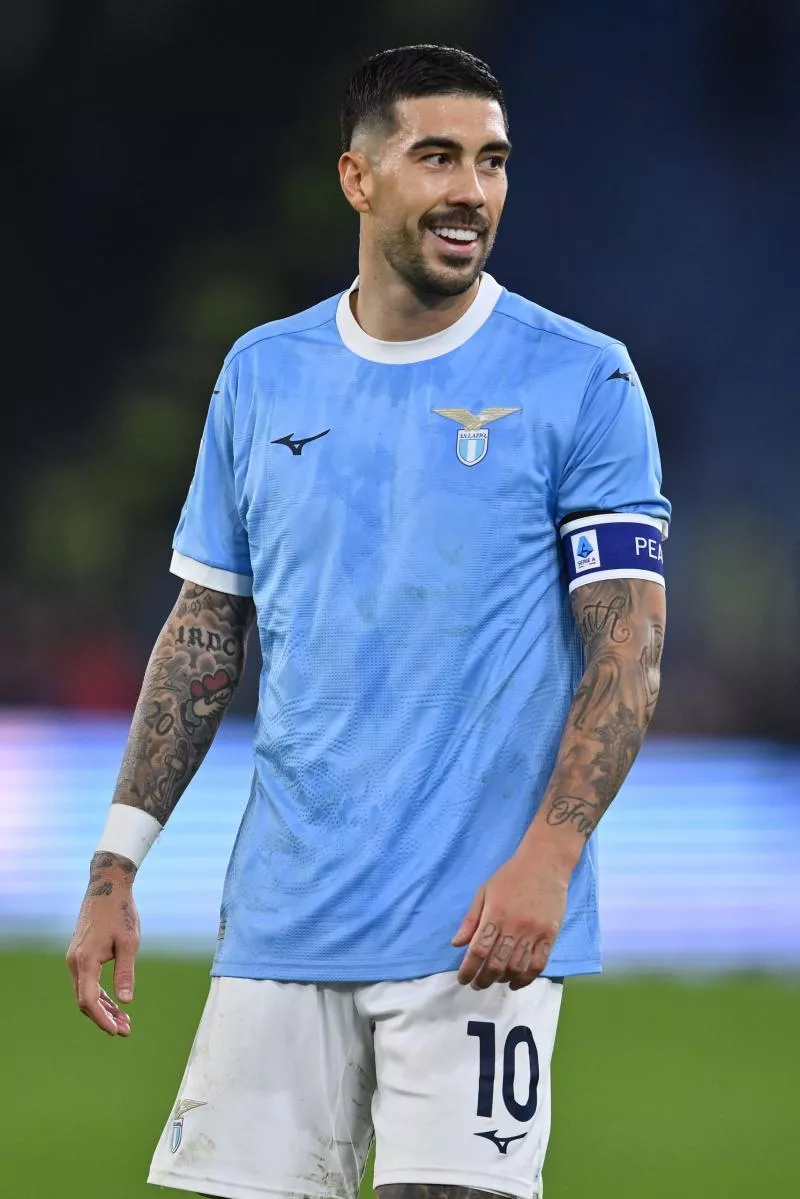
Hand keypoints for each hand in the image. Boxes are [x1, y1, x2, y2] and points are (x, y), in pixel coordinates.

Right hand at [66, 856, 139, 1035]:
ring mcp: (75, 958)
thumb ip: (125, 973)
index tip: (116, 1031)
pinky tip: (115, 1003)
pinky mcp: (80, 955)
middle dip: (104, 1018)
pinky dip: (100, 995)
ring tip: (124, 1021)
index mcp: (85, 961)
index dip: (102, 1019)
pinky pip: (87, 982)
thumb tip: (126, 1002)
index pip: (88, 1000)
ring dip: (103, 1008)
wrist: (107, 886)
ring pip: (85, 992)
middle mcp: (75, 962)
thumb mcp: (129, 942)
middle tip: (126, 1030)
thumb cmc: (120, 912)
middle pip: (85, 1001)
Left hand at [452, 849, 569, 989]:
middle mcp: (514, 926)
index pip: (479, 950)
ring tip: (494, 981)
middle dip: (484, 979)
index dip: (469, 969)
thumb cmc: (510, 876)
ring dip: (503, 979)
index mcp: (495, 914)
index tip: (463, 979)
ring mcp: (534, 932)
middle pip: (497, 963)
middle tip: (477, 984)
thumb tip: (456, 944)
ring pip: (517, 967)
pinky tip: (516, 982)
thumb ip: (470, 919)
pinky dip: (526, 978)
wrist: (544, 863)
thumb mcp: (484, 891)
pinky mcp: (550, 935)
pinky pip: (538, 964)